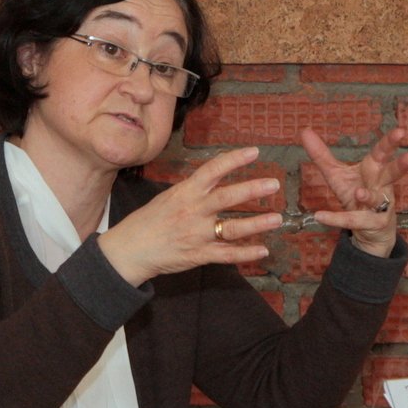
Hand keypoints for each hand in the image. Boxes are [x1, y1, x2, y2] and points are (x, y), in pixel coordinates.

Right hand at [98, 147, 281, 285]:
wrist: (130, 250)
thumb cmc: (148, 222)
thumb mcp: (168, 197)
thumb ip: (192, 191)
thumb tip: (213, 179)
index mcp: (185, 193)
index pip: (212, 170)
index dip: (233, 160)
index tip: (254, 152)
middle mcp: (193, 211)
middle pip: (227, 197)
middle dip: (252, 190)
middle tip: (274, 184)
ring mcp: (197, 235)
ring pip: (232, 228)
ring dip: (256, 224)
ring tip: (277, 218)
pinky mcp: (198, 255)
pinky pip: (226, 255)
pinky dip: (245, 253)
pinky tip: (263, 250)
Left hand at [295, 127, 407, 257]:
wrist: (369, 231)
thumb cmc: (356, 195)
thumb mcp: (337, 175)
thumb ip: (322, 155)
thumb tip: (304, 131)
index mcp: (374, 170)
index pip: (383, 153)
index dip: (390, 143)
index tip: (401, 131)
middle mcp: (381, 186)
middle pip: (392, 174)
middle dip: (401, 166)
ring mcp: (380, 206)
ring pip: (377, 200)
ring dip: (369, 196)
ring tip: (359, 192)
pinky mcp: (373, 224)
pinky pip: (355, 220)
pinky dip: (337, 219)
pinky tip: (319, 216)